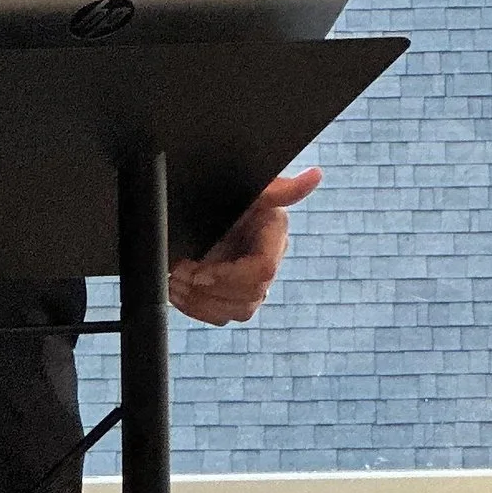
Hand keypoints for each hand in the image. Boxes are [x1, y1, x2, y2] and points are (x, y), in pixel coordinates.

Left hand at [170, 167, 320, 326]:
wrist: (193, 209)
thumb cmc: (221, 193)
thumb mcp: (245, 189)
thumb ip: (279, 188)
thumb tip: (315, 176)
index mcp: (273, 235)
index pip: (263, 269)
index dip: (230, 276)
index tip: (200, 272)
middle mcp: (267, 262)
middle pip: (251, 295)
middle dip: (210, 289)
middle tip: (182, 273)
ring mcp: (251, 283)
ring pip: (238, 312)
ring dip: (200, 301)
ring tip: (176, 282)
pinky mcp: (232, 297)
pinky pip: (221, 317)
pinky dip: (195, 309)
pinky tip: (177, 292)